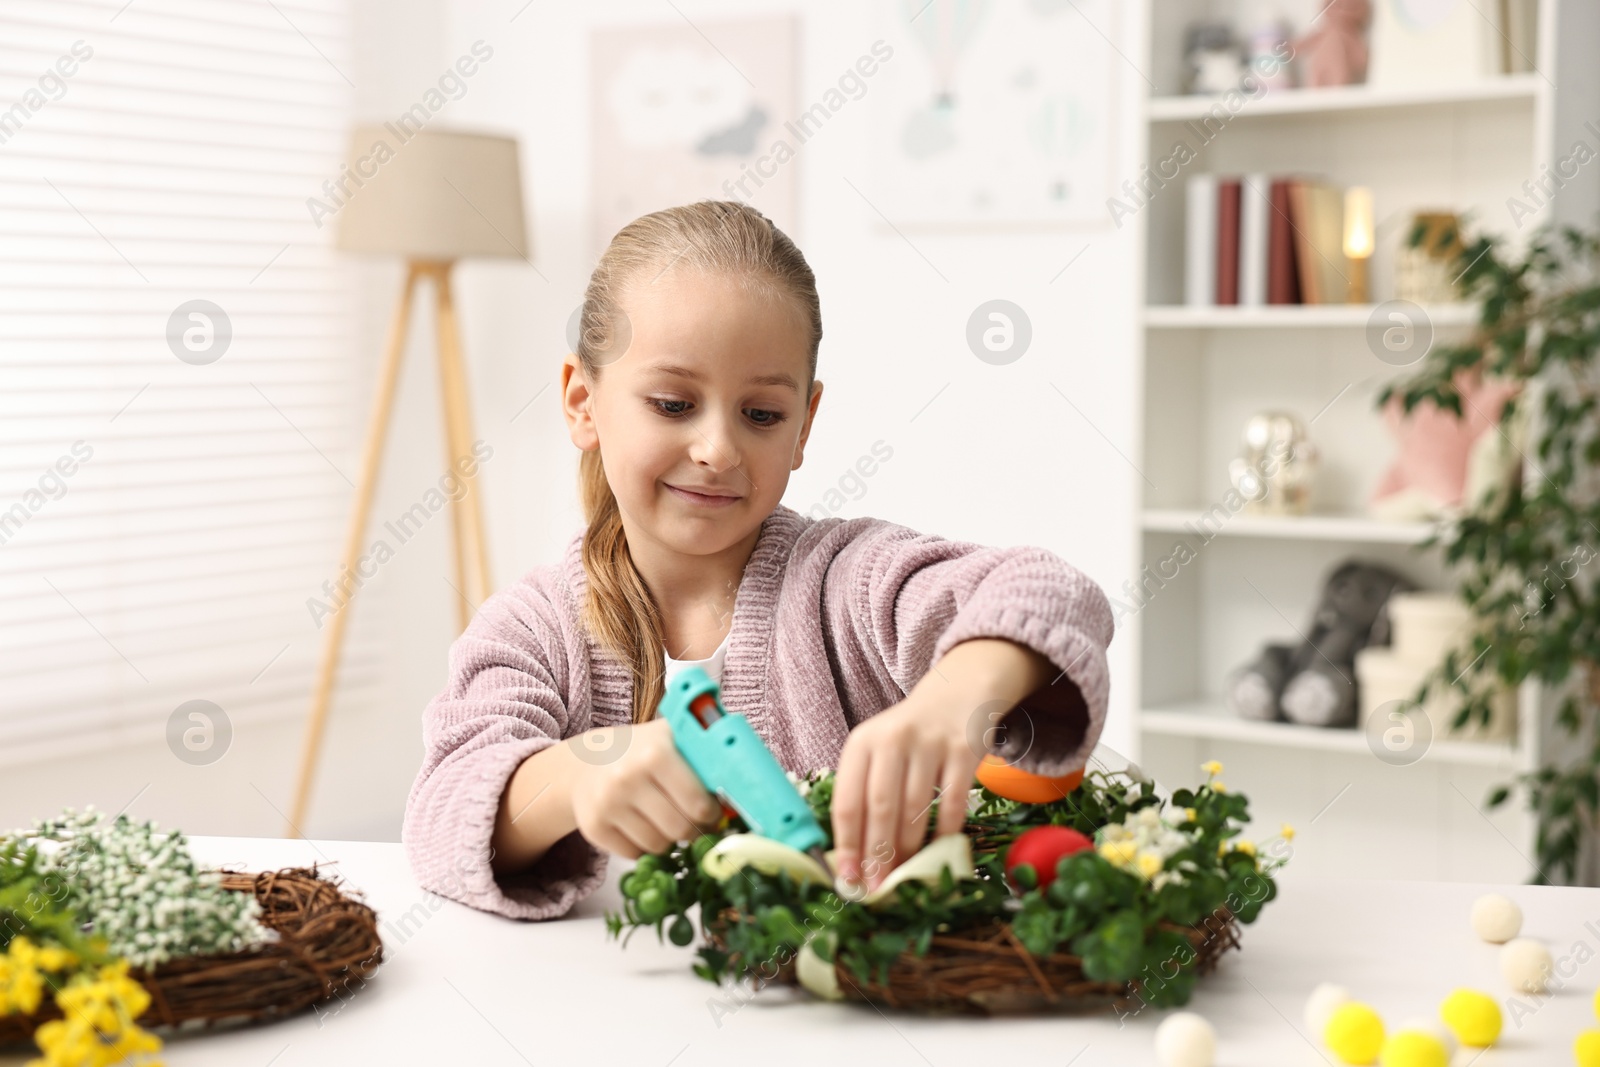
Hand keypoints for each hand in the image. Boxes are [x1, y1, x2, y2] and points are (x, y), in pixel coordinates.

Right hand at [569, 718, 723, 858]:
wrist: (587, 761)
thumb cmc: (643, 751)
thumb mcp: (672, 740)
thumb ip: (705, 757)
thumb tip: (748, 787)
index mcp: (656, 753)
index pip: (698, 804)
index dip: (711, 813)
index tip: (711, 810)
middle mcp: (628, 778)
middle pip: (680, 829)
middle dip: (694, 830)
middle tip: (694, 822)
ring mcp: (608, 804)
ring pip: (658, 846)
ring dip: (669, 840)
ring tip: (665, 820)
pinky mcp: (593, 827)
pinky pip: (634, 855)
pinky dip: (644, 847)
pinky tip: (642, 826)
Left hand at [828, 690, 979, 896]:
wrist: (958, 694)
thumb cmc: (909, 736)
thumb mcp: (878, 751)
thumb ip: (864, 793)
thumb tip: (856, 856)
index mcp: (862, 743)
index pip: (847, 801)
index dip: (847, 844)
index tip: (848, 877)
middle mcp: (892, 740)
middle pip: (880, 808)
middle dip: (878, 854)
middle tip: (878, 886)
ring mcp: (930, 743)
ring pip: (915, 808)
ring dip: (909, 849)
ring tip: (905, 874)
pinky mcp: (963, 750)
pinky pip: (952, 802)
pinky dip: (945, 831)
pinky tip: (939, 850)